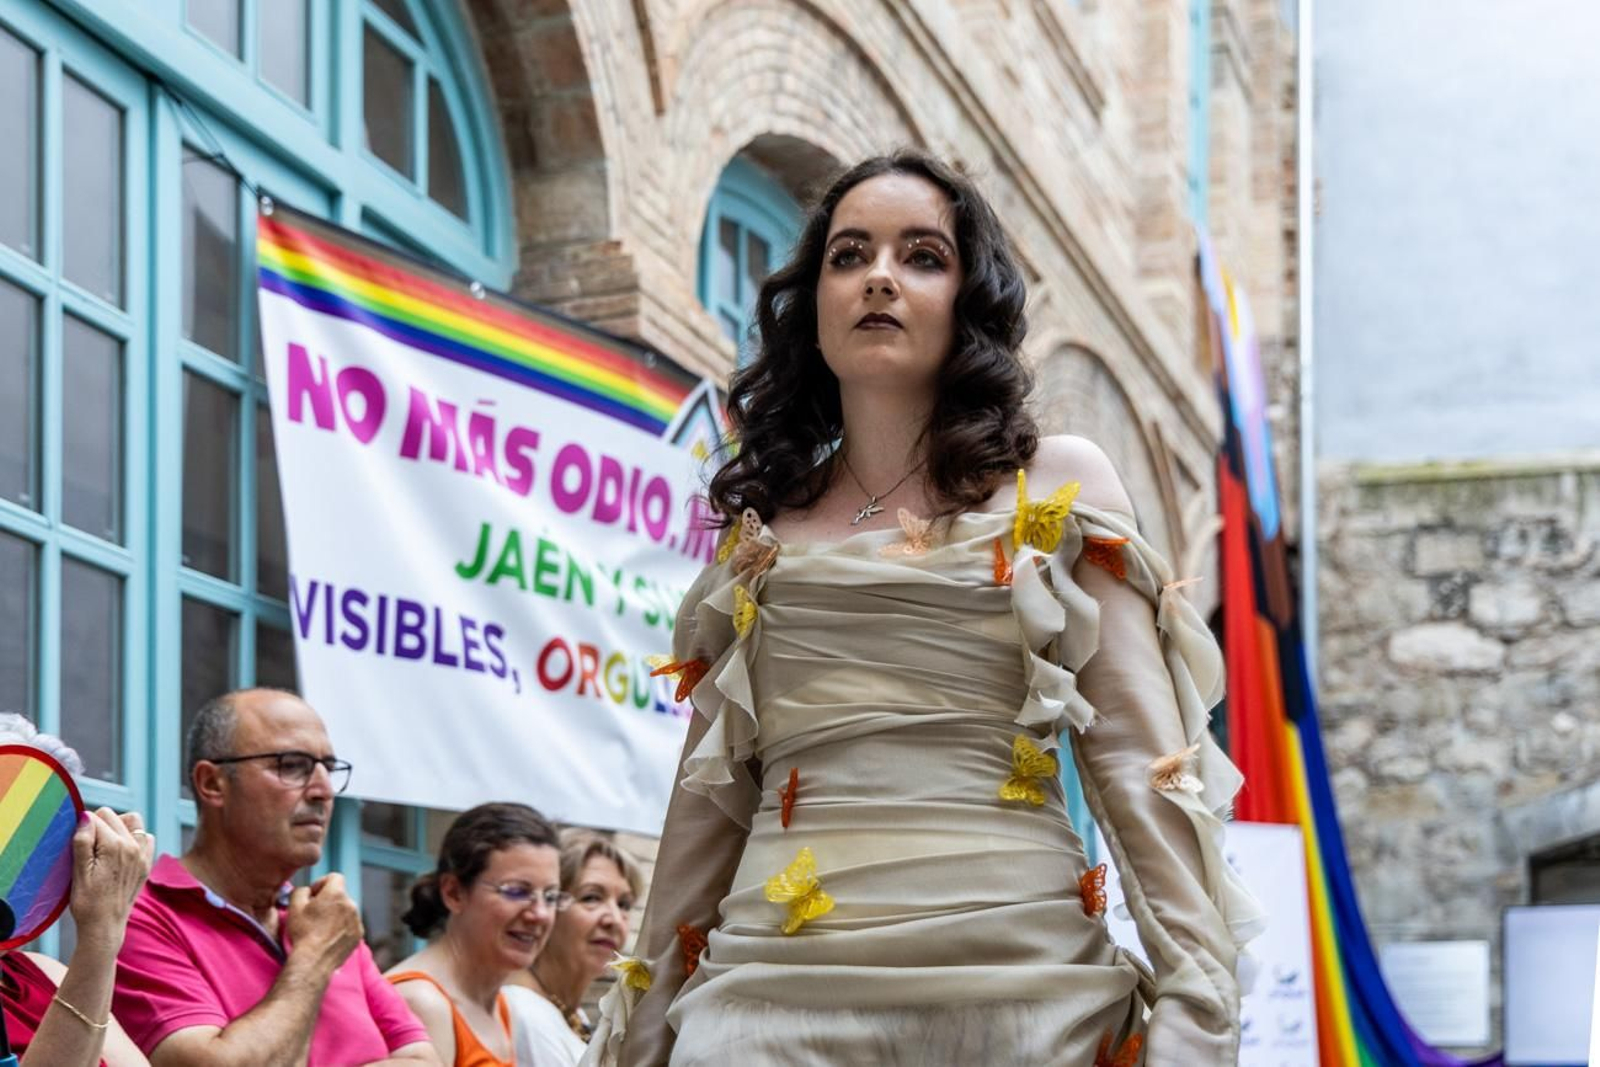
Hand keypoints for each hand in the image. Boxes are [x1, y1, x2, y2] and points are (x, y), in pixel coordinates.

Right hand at [68, 807, 154, 947]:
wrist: (105, 926)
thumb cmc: (87, 902)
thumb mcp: (78, 872)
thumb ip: (83, 841)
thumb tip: (86, 816)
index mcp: (115, 846)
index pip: (95, 818)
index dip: (82, 828)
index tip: (77, 844)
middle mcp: (134, 846)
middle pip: (113, 816)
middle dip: (98, 825)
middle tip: (88, 847)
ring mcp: (143, 854)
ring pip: (133, 820)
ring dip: (118, 826)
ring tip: (104, 844)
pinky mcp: (147, 862)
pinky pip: (145, 837)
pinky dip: (134, 837)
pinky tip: (120, 851)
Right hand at [286, 872, 362, 971]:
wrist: (313, 960)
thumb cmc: (303, 933)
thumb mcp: (294, 906)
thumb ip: (301, 890)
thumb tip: (308, 891)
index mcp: (336, 894)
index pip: (334, 877)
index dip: (322, 883)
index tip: (313, 895)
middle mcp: (351, 904)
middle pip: (340, 895)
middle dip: (328, 900)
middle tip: (314, 914)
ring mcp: (357, 920)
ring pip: (345, 910)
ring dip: (335, 914)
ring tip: (320, 928)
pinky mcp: (358, 934)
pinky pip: (350, 925)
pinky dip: (341, 927)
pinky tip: (328, 937)